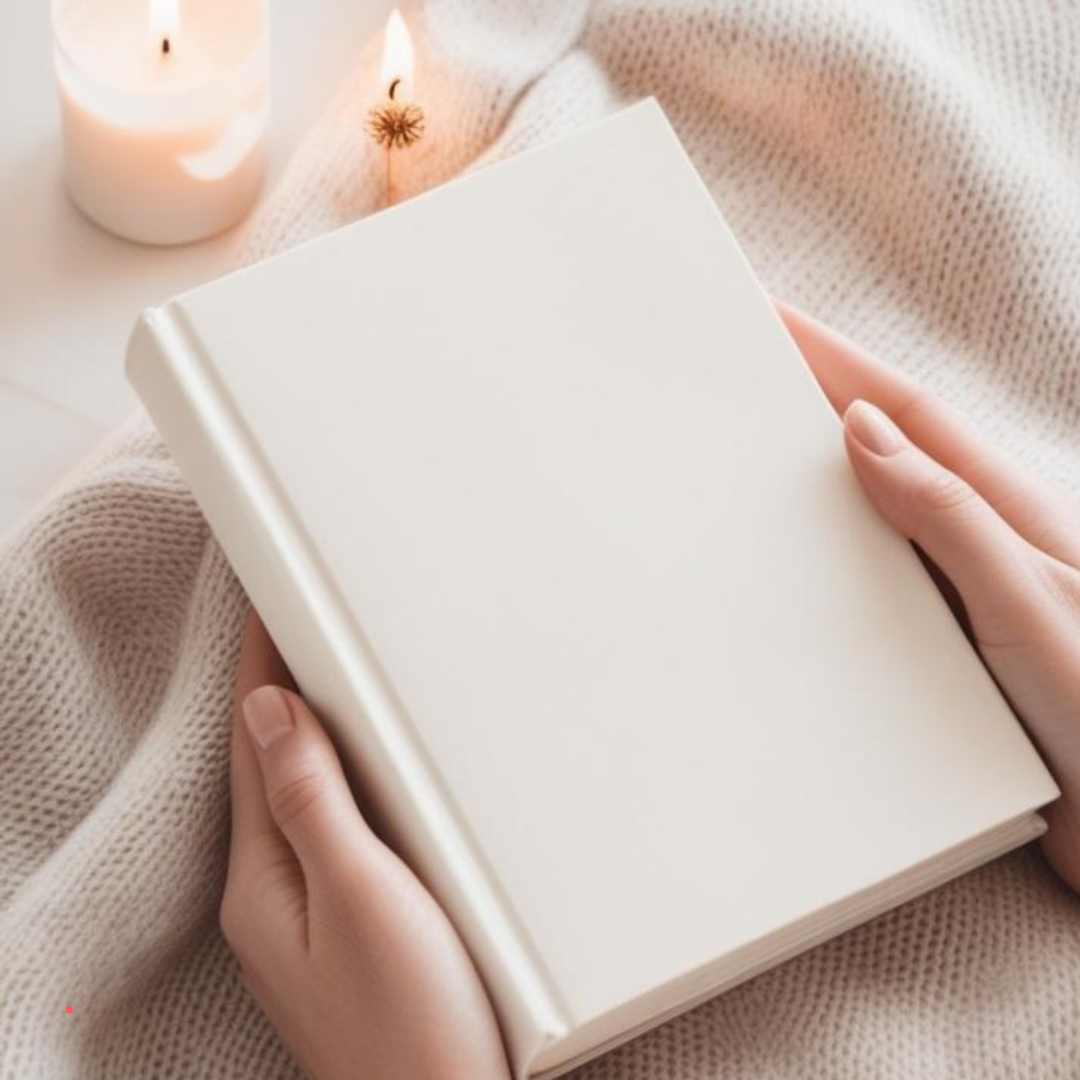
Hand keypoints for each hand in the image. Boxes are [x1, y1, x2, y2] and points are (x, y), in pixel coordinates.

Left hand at [221, 614, 511, 1079]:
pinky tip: (355, 772)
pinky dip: (334, 782)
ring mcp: (304, 915)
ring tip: (319, 676)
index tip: (266, 605)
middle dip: (276, 693)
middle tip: (293, 624)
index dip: (259, 671)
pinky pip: (324, 830)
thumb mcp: (361, 894)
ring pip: (296, 797)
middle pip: (266, 768)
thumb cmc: (412, 1020)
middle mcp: (271, 895)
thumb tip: (268, 711)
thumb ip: (312, 800)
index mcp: (262, 880)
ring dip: (305, 734)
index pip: (253, 747)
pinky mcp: (342, 929)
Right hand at [778, 301, 1079, 893]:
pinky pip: (864, 583)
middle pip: (880, 446)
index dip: (835, 358)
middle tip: (742, 369)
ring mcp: (955, 591)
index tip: (769, 317)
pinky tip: (783, 568)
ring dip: (808, 475)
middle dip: (814, 396)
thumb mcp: (1026, 600)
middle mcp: (974, 541)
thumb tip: (864, 428)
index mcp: (1002, 511)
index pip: (903, 412)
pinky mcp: (939, 645)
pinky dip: (820, 559)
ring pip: (866, 515)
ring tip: (742, 450)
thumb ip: (948, 514)